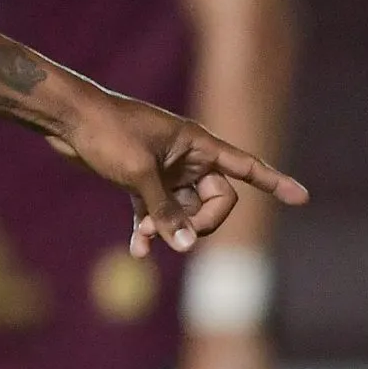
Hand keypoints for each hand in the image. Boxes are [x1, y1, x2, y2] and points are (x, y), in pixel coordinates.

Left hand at [45, 92, 305, 256]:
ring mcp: (164, 170)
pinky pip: (156, 212)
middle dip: (199, 221)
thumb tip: (185, 246)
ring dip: (169, 227)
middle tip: (171, 229)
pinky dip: (149, 229)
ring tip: (145, 237)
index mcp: (198, 143)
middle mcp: (186, 157)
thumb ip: (164, 210)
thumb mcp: (138, 173)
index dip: (274, 181)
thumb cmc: (105, 132)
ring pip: (184, 210)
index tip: (302, 198)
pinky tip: (138, 250)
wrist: (65, 117)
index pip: (246, 165)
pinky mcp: (140, 180)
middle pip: (216, 200)